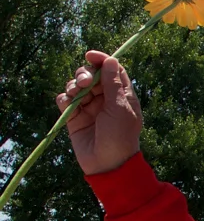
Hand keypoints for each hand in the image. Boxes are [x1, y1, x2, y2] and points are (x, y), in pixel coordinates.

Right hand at [59, 52, 143, 174]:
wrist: (107, 164)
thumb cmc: (120, 136)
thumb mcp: (119, 108)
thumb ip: (113, 84)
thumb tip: (110, 60)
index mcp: (121, 95)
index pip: (111, 70)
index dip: (101, 60)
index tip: (89, 55)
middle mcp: (105, 99)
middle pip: (91, 75)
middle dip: (84, 74)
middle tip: (84, 82)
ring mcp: (88, 108)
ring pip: (76, 86)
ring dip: (73, 86)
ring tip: (76, 94)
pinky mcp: (74, 118)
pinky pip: (65, 100)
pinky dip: (64, 99)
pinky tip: (68, 104)